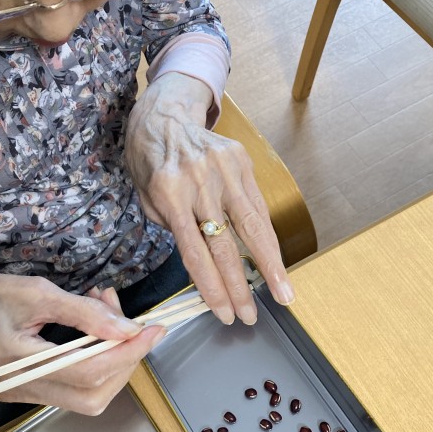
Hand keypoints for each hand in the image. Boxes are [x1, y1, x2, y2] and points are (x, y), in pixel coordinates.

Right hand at [0, 267, 164, 413]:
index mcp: (16, 361)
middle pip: (93, 395)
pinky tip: (94, 331)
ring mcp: (20, 395)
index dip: (129, 352)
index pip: (89, 371)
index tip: (154, 330)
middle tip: (134, 323)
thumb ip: (85, 312)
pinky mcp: (24, 391)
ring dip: (111, 360)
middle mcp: (18, 388)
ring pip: (86, 396)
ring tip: (109, 315)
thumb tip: (126, 328)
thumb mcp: (37, 291)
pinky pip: (71, 388)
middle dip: (125, 360)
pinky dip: (93, 362)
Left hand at [125, 73, 294, 324]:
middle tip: (251, 316)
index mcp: (169, 194)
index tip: (223, 313)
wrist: (163, 115)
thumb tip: (206, 264)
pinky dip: (266, 234)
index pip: (194, 253)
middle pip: (226, 245)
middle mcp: (199, 182)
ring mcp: (224, 169)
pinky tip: (274, 259)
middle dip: (240, 287)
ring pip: (253, 226)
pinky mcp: (241, 160)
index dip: (211, 288)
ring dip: (270, 265)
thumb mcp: (148, 200)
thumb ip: (176, 229)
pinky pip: (257, 205)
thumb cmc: (149, 162)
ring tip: (284, 293)